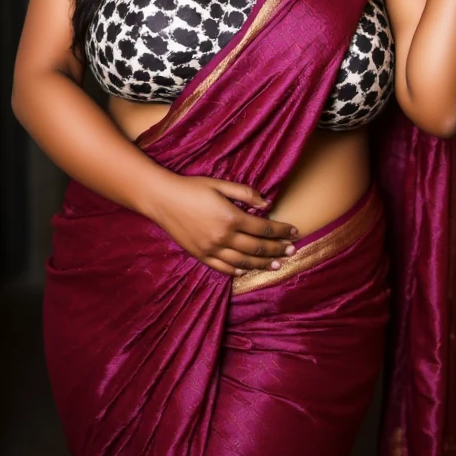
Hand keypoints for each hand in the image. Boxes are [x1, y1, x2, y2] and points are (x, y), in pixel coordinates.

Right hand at [147, 173, 298, 277]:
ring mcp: (211, 249)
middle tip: (292, 250)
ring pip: (243, 262)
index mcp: (231, 217)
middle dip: (277, 249)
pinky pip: (222, 268)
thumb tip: (266, 202)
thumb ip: (244, 193)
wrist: (162, 199)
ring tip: (277, 265)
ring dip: (262, 264)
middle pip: (257, 247)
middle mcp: (223, 237)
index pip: (264, 228)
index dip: (281, 231)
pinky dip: (236, 271)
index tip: (294, 231)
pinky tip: (245, 271)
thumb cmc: (191, 187)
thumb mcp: (219, 184)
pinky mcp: (200, 255)